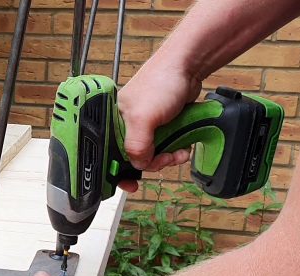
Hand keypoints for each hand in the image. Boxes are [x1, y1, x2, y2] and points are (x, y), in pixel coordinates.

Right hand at [117, 59, 202, 191]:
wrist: (188, 67)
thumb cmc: (161, 83)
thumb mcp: (143, 118)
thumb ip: (137, 145)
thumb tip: (137, 165)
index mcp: (113, 122)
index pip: (111, 154)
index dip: (118, 171)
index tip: (130, 185)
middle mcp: (127, 125)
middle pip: (135, 157)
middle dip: (152, 163)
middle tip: (165, 160)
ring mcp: (146, 126)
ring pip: (153, 154)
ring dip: (167, 157)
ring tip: (178, 152)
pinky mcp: (163, 125)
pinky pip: (166, 146)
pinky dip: (175, 150)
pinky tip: (183, 146)